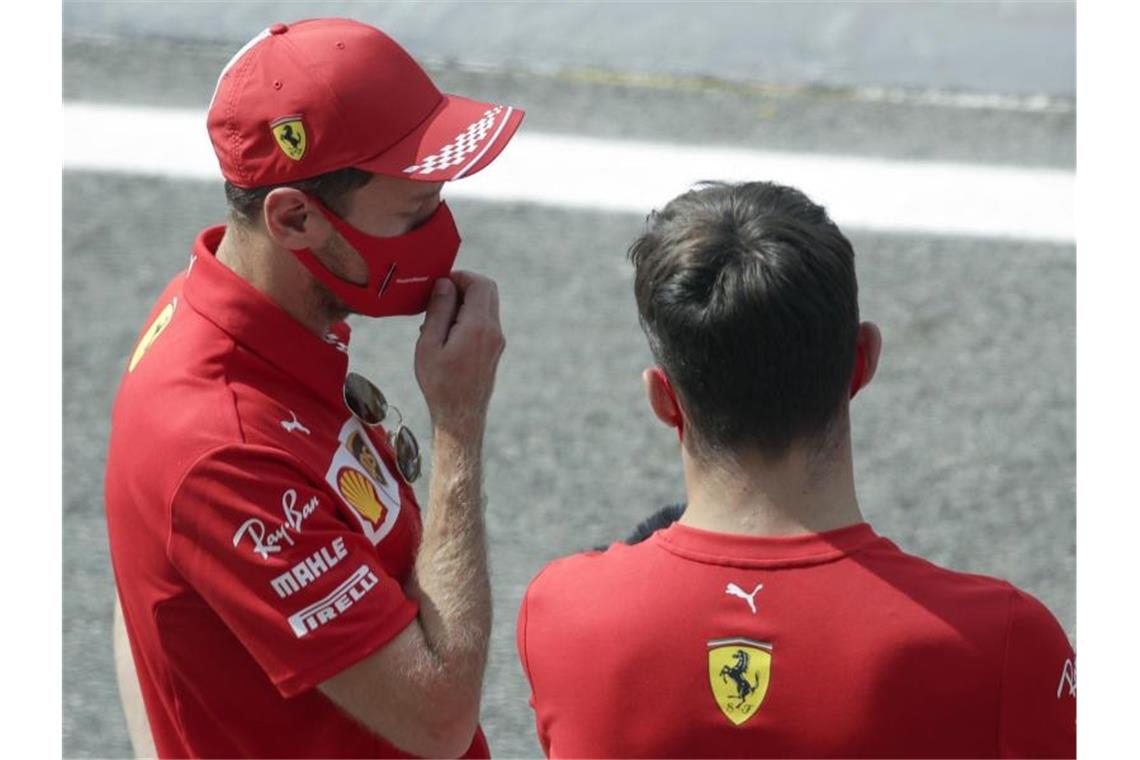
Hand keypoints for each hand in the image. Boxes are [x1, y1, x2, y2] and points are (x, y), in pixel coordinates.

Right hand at [414, 271, 504, 440]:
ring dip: (464, 302)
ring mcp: (497, 340)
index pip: (480, 283)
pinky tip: (446, 335)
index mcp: (478, 327)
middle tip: (438, 297)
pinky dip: (468, 317)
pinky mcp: (495, 349)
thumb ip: (438, 310)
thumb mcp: (429, 345)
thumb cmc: (440, 383)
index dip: (459, 276)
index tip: (439, 284)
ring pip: (486, 305)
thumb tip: (445, 284)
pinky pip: (484, 321)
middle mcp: (494, 331)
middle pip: (487, 290)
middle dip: (463, 286)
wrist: (460, 416)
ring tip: (437, 321)